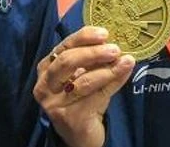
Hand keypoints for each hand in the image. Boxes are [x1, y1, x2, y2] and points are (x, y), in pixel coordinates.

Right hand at [33, 27, 134, 146]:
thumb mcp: (84, 77)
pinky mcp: (70, 118)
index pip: (63, 47)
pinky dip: (112, 83)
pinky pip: (95, 96)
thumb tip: (116, 46)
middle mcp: (44, 86)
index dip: (83, 37)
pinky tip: (124, 74)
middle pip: (67, 61)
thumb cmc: (82, 102)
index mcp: (46, 69)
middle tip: (115, 49)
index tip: (104, 33)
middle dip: (93, 52)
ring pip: (83, 81)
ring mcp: (55, 104)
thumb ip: (94, 62)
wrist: (80, 137)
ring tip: (124, 61)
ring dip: (107, 69)